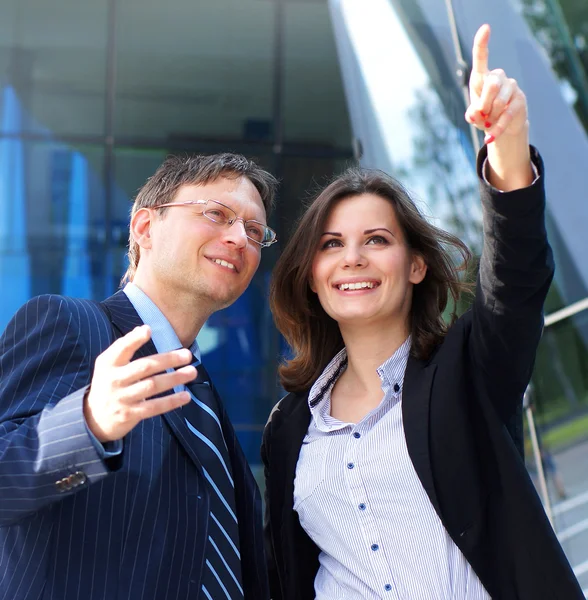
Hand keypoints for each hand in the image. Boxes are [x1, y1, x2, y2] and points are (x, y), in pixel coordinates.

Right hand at [84, 325, 194, 442]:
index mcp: (108, 364)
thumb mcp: (109, 364)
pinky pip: (154, 407)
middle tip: (187, 355)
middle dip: (167, 360)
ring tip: (192, 372)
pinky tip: (186, 396)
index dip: (134, 339)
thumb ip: (125, 347)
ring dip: (174, 379)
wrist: (94, 418)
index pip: (121, 348)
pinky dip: (171, 401)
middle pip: (144, 367)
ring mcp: (121, 398)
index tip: (148, 329)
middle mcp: (114, 380)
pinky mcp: (130, 414)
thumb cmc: (109, 383)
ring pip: (152, 386)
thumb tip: (144, 328)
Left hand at [465, 24, 527, 145]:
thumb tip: (477, 113)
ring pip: (499, 101)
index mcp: (482, 78)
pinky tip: (490, 136)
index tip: (486, 28)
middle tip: (482, 116)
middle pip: (492, 84)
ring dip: (490, 117)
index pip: (481, 58)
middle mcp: (498, 77)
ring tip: (488, 123)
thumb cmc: (483, 117)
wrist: (500, 128)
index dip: (482, 43)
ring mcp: (511, 86)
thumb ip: (472, 114)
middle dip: (484, 104)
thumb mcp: (474, 116)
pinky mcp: (520, 99)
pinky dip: (496, 128)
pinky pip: (507, 114)